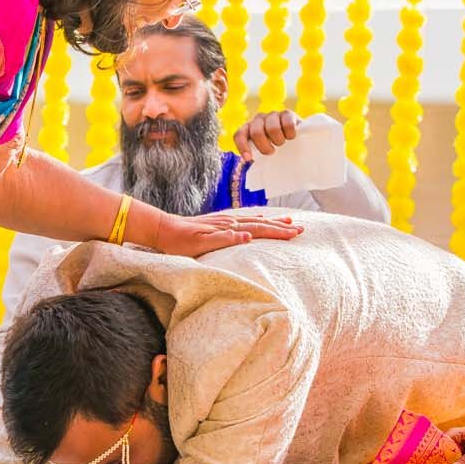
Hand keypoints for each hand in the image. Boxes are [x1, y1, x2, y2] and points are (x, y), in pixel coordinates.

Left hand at [146, 209, 302, 258]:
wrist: (163, 229)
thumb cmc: (180, 242)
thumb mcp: (201, 244)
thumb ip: (224, 238)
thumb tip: (248, 235)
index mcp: (229, 228)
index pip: (260, 229)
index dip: (279, 231)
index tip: (296, 233)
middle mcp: (230, 222)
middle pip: (261, 223)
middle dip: (281, 226)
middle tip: (301, 228)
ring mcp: (225, 221)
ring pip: (255, 220)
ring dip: (273, 222)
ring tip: (288, 221)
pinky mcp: (219, 222)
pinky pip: (245, 220)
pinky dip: (258, 220)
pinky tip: (262, 219)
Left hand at [233, 109, 298, 157]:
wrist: (296, 141)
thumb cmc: (276, 149)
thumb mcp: (263, 153)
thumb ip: (255, 156)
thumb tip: (248, 160)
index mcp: (249, 129)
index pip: (239, 135)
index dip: (242, 146)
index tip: (248, 158)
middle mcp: (258, 120)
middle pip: (256, 132)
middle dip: (264, 146)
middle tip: (271, 152)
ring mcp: (272, 115)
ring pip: (272, 128)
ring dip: (278, 140)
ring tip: (282, 143)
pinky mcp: (287, 114)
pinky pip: (287, 123)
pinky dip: (289, 133)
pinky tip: (290, 137)